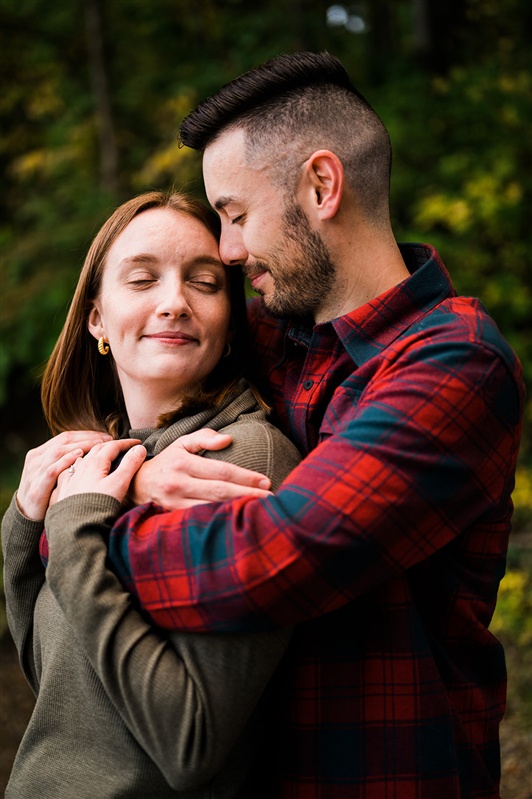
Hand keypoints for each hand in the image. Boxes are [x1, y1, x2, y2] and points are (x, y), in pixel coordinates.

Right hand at [16, 431, 113, 520]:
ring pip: (59, 451)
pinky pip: (52, 470)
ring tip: (99, 444)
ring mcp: (35, 472)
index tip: (104, 435)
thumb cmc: (45, 492)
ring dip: (81, 445)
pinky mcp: (37, 487)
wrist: (25, 515)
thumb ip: (64, 461)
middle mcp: (36, 459)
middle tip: (107, 438)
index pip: (65, 437)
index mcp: (39, 453)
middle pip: (64, 441)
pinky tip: (80, 456)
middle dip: (87, 438)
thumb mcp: (51, 473)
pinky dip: (66, 461)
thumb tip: (91, 452)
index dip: (86, 434)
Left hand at [54, 440, 146, 504]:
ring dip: (93, 452)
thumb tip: (139, 449)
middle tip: (121, 446)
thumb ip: (130, 464)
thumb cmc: (98, 505)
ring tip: (100, 453)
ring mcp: (72, 477)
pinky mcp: (65, 490)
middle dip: (111, 445)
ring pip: (82, 458)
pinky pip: (70, 471)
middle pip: (97, 448)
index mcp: (96, 463)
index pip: (113, 446)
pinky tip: (76, 468)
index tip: (137, 443)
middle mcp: (82, 467)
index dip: (126, 443)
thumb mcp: (120, 483)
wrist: (74, 527)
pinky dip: (77, 465)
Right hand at [130, 428, 271, 509]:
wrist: (136, 484)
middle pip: (221, 491)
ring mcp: (174, 502)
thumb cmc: (167, 462)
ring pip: (212, 508)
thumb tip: (228, 439)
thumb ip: (204, 438)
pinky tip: (238, 520)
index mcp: (183, 462)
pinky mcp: (172, 517)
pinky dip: (220, 519)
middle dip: (249, 495)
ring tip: (261, 511)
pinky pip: (200, 519)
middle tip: (272, 498)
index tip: (266, 481)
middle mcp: (178, 483)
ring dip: (237, 510)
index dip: (246, 476)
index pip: (222, 471)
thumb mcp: (181, 444)